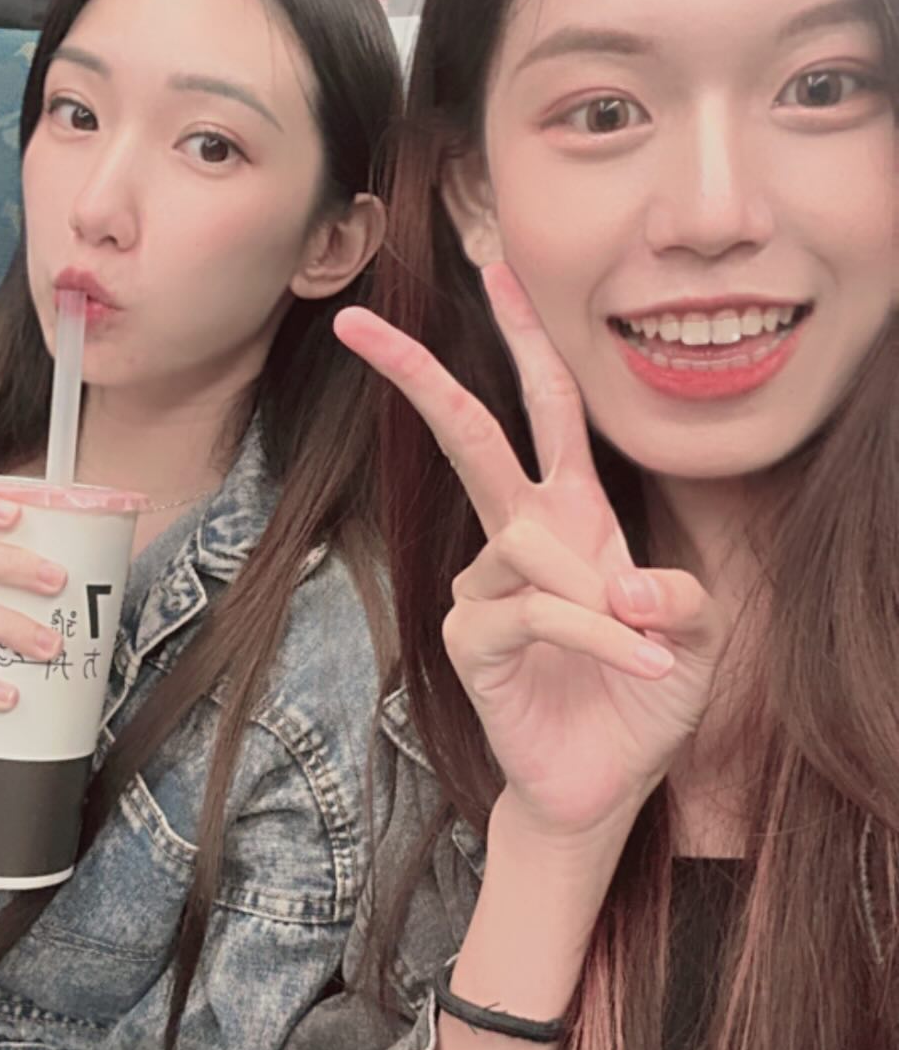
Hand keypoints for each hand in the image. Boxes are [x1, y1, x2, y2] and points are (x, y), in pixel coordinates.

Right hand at [336, 265, 723, 841]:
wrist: (606, 784)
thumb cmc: (643, 696)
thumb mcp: (694, 634)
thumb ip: (677, 596)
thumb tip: (621, 583)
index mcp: (574, 513)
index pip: (544, 405)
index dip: (523, 335)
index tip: (493, 265)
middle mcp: (522, 538)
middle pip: (468, 436)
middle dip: (417, 374)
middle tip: (356, 322)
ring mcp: (487, 587)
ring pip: (538, 549)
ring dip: (607, 601)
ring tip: (649, 653)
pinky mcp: (473, 639)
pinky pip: (542, 611)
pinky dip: (602, 636)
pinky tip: (639, 666)